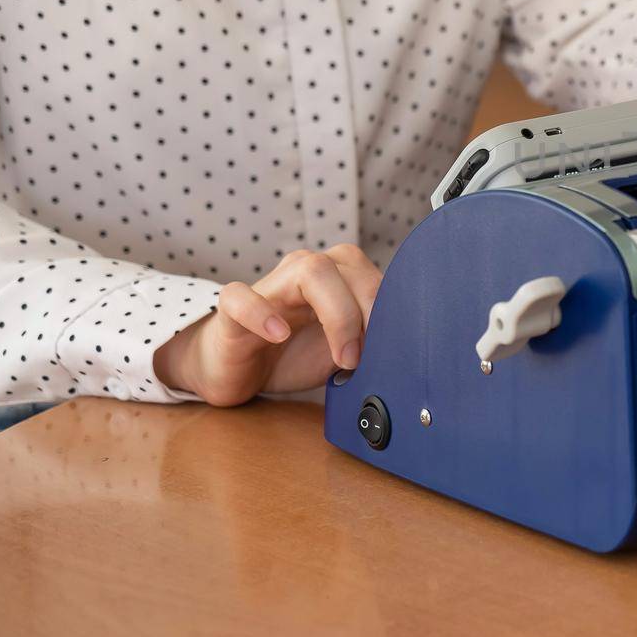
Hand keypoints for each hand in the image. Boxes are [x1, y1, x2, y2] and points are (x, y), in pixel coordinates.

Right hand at [152, 244, 383, 406]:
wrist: (238, 371)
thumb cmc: (292, 355)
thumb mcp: (342, 351)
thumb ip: (371, 343)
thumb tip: (407, 355)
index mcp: (336, 278)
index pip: (372, 273)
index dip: (389, 308)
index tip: (396, 348)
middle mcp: (305, 272)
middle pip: (347, 265)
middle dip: (369, 310)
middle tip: (368, 358)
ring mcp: (269, 287)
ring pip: (309, 269)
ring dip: (338, 313)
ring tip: (343, 359)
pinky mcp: (230, 312)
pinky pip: (239, 296)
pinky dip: (261, 312)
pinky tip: (278, 335)